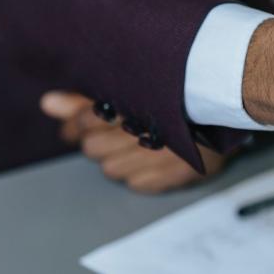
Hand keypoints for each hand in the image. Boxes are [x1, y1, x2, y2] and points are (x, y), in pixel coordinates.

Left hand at [40, 91, 225, 192]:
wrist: (227, 97)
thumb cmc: (173, 93)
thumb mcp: (126, 89)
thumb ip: (83, 99)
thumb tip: (46, 104)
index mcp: (135, 101)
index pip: (87, 120)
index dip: (80, 122)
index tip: (86, 120)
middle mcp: (150, 128)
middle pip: (93, 150)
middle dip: (97, 141)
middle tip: (113, 131)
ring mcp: (166, 154)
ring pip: (112, 170)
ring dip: (116, 159)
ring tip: (134, 143)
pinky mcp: (180, 173)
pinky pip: (138, 184)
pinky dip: (139, 173)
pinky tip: (149, 158)